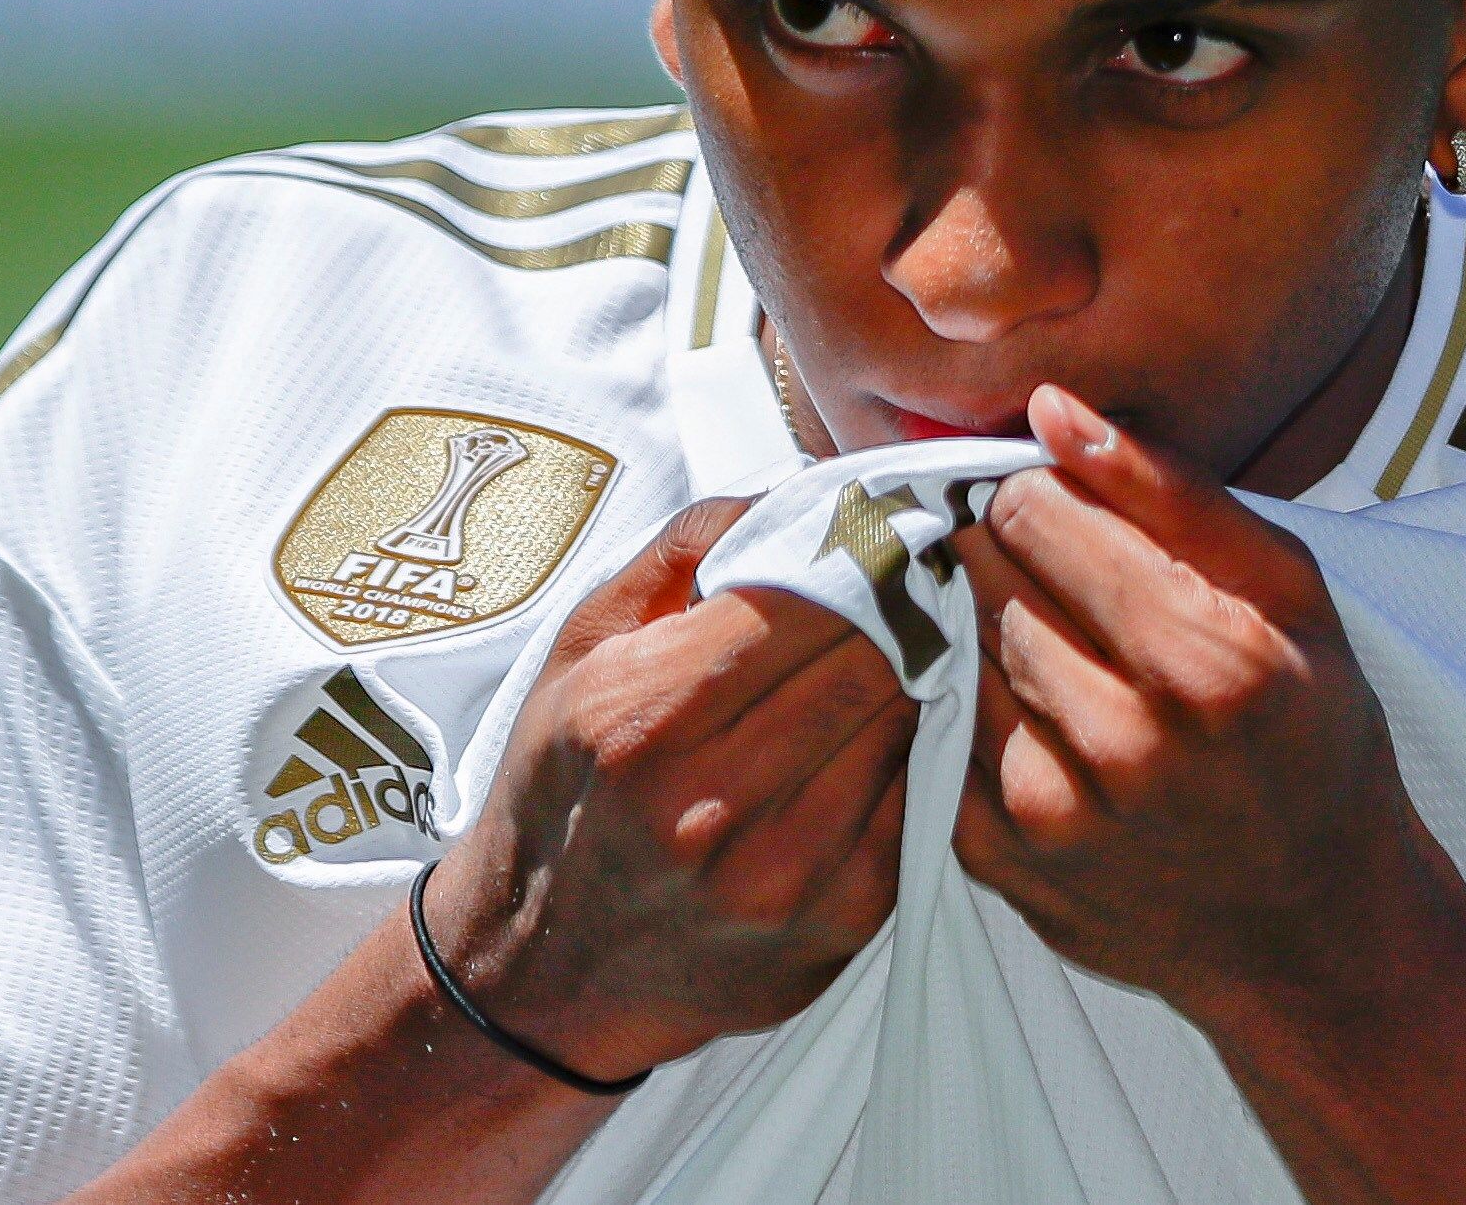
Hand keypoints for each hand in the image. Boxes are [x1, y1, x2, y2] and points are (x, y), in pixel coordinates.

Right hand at [421, 497, 915, 1079]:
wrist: (545, 974)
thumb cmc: (563, 792)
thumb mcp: (579, 649)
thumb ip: (684, 549)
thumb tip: (800, 492)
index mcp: (639, 714)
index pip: (810, 598)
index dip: (864, 551)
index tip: (884, 529)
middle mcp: (712, 800)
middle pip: (873, 657)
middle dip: (904, 605)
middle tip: (917, 575)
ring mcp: (785, 871)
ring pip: (910, 721)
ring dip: (919, 675)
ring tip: (904, 648)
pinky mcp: (843, 920)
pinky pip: (920, 796)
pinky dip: (914, 752)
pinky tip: (882, 733)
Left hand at [950, 387, 1457, 1031]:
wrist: (1311, 932)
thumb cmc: (1311, 742)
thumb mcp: (1290, 595)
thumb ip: (1169, 490)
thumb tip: (1051, 409)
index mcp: (1204, 662)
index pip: (1035, 512)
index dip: (1036, 491)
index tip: (1054, 502)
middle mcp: (1121, 742)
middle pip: (983, 573)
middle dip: (1003, 550)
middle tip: (1043, 563)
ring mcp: (1049, 811)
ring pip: (953, 646)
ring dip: (980, 622)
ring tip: (1050, 637)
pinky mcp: (996, 860)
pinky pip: (939, 726)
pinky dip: (971, 699)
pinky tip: (1039, 709)